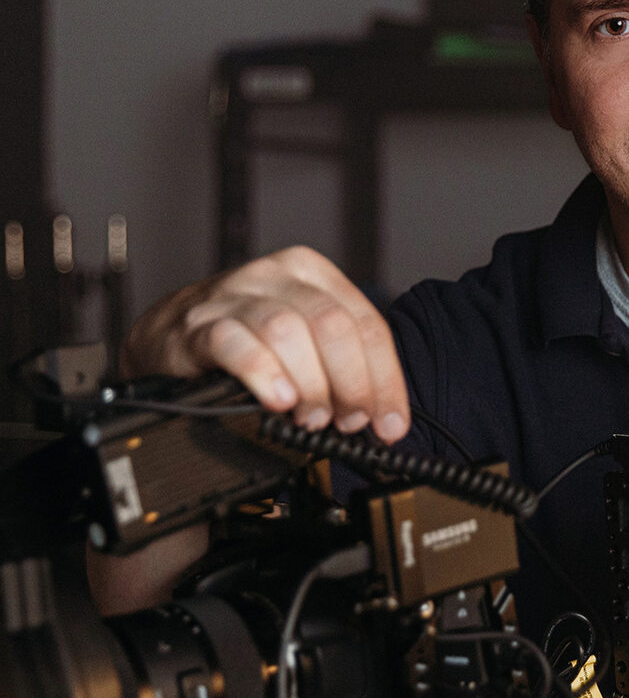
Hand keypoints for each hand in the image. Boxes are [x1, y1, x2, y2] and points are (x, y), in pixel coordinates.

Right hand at [121, 246, 408, 442]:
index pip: (367, 325)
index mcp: (313, 274)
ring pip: (288, 332)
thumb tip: (384, 418)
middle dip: (351, 383)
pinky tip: (277, 400)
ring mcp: (234, 294)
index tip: (390, 423)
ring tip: (313, 417)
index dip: (385, 380)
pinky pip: (235, 344)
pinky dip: (263, 375)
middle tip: (350, 421)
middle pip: (332, 326)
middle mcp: (276, 276)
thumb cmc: (248, 342)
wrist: (168, 337)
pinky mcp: (198, 323)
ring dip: (310, 384)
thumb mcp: (303, 342)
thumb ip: (342, 367)